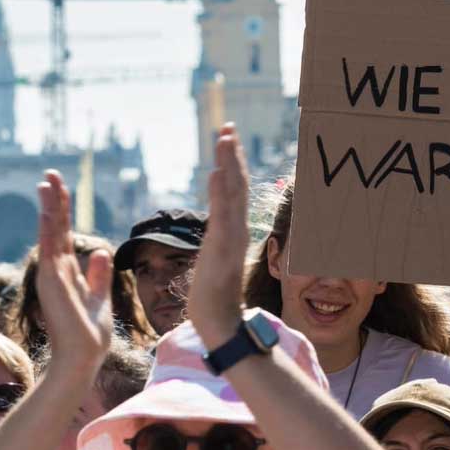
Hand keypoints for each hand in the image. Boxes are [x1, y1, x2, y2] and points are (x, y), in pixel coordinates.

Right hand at [36, 170, 113, 370]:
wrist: (82, 358)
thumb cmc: (89, 334)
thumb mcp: (99, 297)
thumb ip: (98, 275)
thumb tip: (100, 250)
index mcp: (69, 272)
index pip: (65, 234)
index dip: (63, 211)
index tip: (60, 189)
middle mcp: (57, 270)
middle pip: (56, 228)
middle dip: (55, 201)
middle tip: (50, 175)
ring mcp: (53, 276)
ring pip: (51, 234)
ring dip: (49, 208)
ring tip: (47, 182)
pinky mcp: (52, 284)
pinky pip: (50, 250)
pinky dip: (49, 230)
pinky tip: (48, 211)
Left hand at [188, 124, 249, 347]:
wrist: (218, 323)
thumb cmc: (213, 295)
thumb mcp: (215, 258)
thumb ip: (219, 240)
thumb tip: (218, 228)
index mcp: (232, 229)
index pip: (234, 188)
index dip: (232, 162)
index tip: (226, 136)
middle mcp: (236, 230)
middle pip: (236, 184)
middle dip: (232, 154)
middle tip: (227, 125)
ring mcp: (230, 240)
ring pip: (231, 195)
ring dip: (228, 165)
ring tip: (224, 138)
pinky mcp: (222, 251)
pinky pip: (222, 217)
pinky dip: (220, 193)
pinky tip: (216, 173)